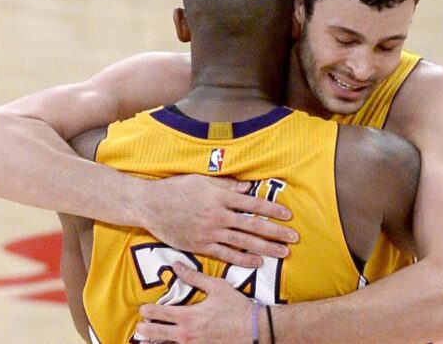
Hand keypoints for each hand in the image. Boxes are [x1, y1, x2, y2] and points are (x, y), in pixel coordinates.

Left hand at [137, 262, 253, 343]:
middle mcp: (187, 335)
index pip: (159, 314)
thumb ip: (194, 277)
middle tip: (139, 327)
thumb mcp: (217, 287)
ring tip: (144, 342)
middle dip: (144, 329)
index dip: (147, 311)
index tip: (142, 309)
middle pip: (156, 334)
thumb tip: (176, 265)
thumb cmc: (237, 307)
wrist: (256, 330)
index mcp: (189, 316)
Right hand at [138, 174, 297, 266]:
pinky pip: (225, 255)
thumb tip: (248, 186)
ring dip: (265, 248)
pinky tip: (257, 262)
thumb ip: (226, 184)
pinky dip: (242, 259)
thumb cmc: (175, 189)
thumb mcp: (201, 180)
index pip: (253, 203)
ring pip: (243, 242)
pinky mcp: (200, 246)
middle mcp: (218, 216)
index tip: (288, 215)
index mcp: (220, 197)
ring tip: (282, 253)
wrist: (149, 205)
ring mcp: (209, 233)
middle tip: (294, 238)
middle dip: (276, 232)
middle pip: (253, 225)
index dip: (272, 209)